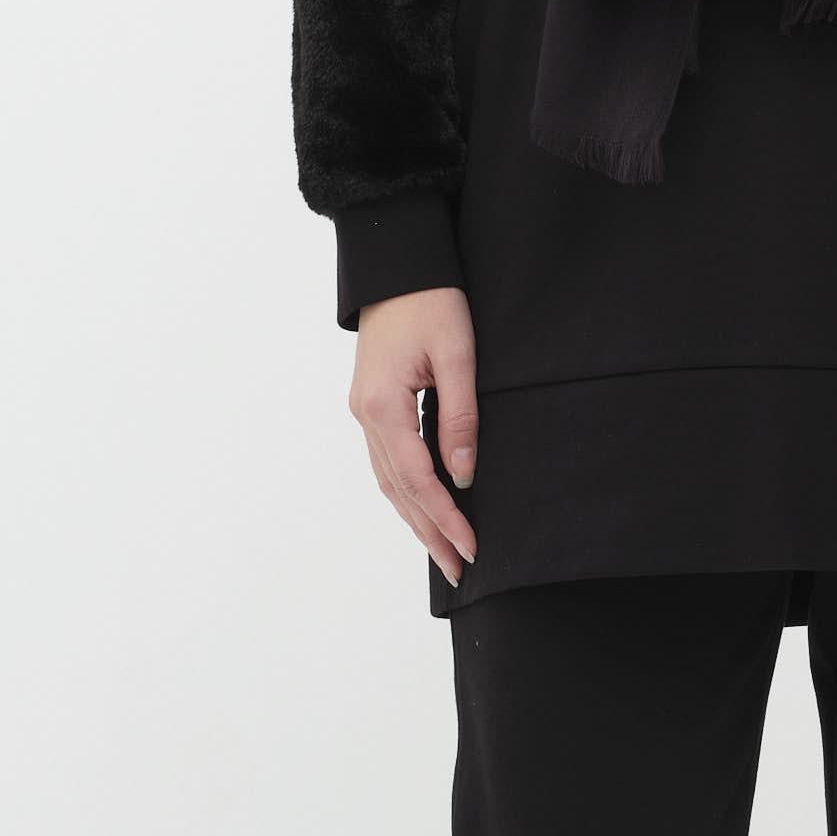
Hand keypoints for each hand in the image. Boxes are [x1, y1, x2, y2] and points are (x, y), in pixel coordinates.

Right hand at [349, 287, 479, 584]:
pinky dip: (406, 492)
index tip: (472, 546)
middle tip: (459, 570)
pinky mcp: (371, 406)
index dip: (445, 518)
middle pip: (398, 491)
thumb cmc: (431, 301)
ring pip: (388, 481)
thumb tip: (464, 476)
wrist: (398, 266)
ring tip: (443, 552)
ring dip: (416, 519)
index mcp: (383, 406)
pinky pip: (387, 462)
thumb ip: (460, 417)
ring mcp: (364, 412)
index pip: (418, 479)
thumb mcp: (458, 355)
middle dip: (429, 533)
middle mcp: (365, 416)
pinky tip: (423, 510)